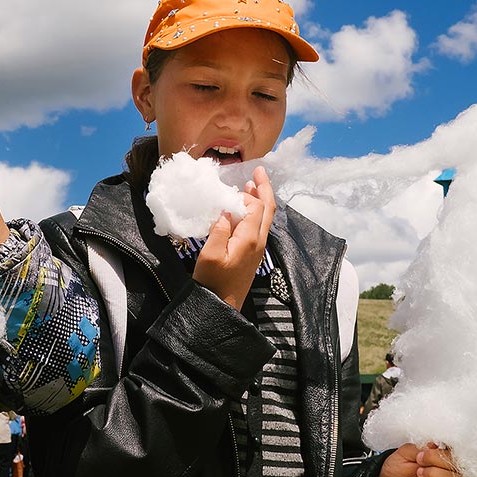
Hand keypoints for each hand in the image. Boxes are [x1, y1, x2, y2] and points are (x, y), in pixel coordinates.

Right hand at [192, 166, 274, 309]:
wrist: (221, 306)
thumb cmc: (212, 282)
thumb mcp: (209, 255)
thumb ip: (218, 230)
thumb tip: (225, 211)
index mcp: (249, 239)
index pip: (255, 207)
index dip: (248, 193)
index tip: (236, 184)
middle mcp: (258, 241)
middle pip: (268, 209)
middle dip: (265, 188)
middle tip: (258, 170)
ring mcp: (257, 248)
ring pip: (265, 218)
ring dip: (260, 199)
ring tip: (253, 184)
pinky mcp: (253, 253)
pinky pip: (259, 226)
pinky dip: (255, 212)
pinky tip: (244, 209)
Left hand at [377, 442, 461, 476]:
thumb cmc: (395, 469)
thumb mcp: (405, 452)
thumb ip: (420, 447)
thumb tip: (434, 445)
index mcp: (439, 459)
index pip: (454, 454)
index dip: (442, 451)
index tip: (425, 450)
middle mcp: (444, 474)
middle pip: (458, 468)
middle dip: (438, 461)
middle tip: (420, 461)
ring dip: (436, 475)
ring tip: (419, 474)